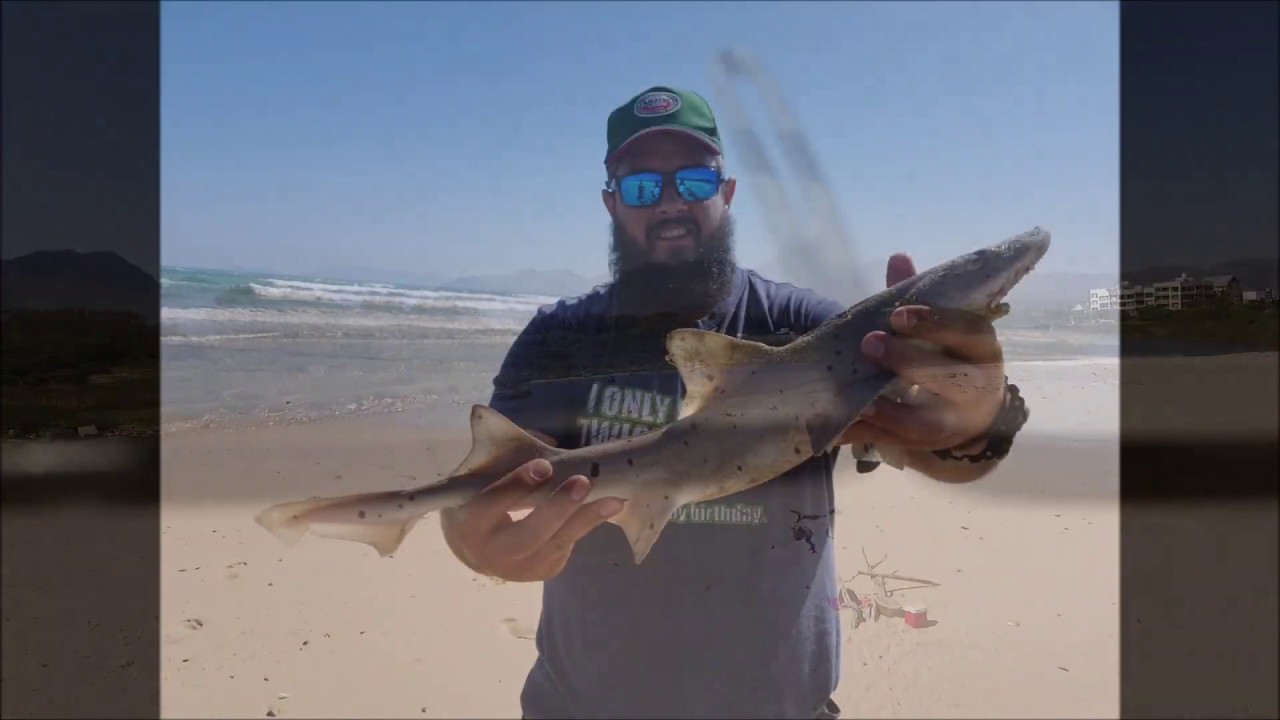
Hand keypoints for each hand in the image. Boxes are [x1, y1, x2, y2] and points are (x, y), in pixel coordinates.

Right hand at [439, 458, 624, 581]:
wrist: (478, 545)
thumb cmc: (482, 495)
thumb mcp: (478, 475)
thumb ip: (489, 449)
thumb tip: (489, 414)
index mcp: (468, 522)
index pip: (492, 504)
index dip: (518, 485)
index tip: (544, 465)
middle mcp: (490, 552)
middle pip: (528, 533)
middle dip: (557, 508)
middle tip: (583, 482)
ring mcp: (517, 568)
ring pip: (554, 543)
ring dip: (585, 519)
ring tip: (613, 499)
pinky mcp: (540, 571)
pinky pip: (567, 547)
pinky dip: (587, 525)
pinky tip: (609, 507)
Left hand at [841, 253, 1005, 451]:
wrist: (970, 411)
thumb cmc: (949, 355)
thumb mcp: (940, 326)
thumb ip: (918, 295)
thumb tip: (898, 258)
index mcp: (982, 348)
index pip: (968, 332)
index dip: (935, 324)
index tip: (898, 316)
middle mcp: (977, 387)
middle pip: (948, 378)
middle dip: (907, 361)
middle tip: (869, 343)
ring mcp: (956, 421)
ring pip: (926, 420)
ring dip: (889, 410)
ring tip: (857, 397)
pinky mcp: (930, 444)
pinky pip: (898, 442)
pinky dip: (870, 434)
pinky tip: (844, 424)